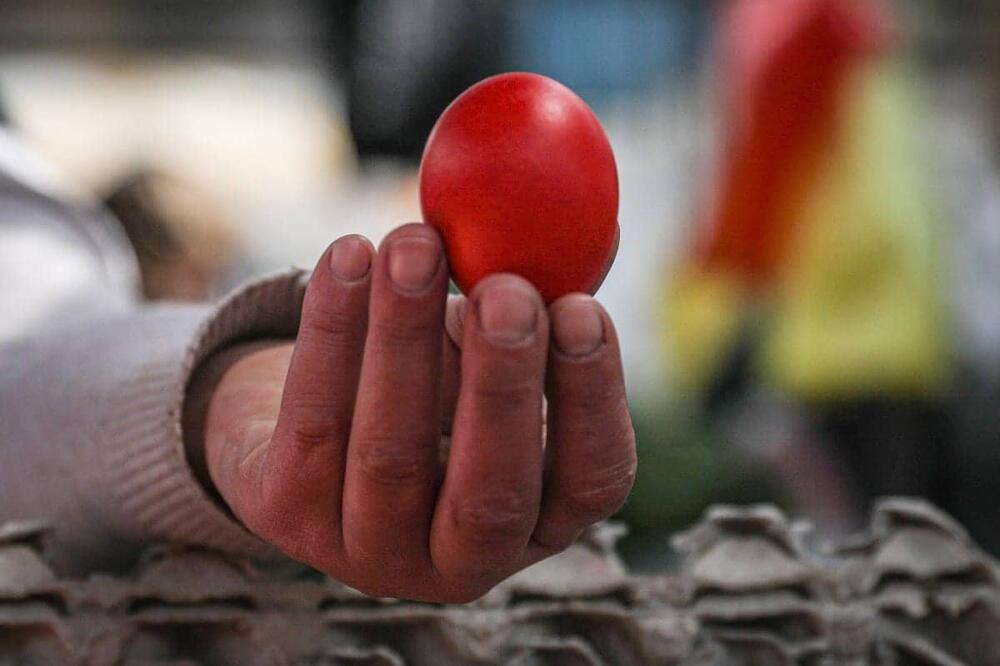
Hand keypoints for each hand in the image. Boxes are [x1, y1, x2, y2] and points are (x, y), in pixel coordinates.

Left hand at [184, 223, 635, 602]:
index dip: (593, 399)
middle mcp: (461, 561)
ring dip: (405, 339)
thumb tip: (592, 225)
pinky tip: (348, 253)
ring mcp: (371, 549)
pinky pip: (312, 419)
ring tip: (416, 243)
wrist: (320, 418)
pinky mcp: (291, 517)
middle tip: (507, 292)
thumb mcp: (490, 344)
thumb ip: (538, 298)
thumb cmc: (434, 375)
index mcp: (539, 520)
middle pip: (490, 495)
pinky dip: (331, 329)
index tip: (583, 309)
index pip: (590, 479)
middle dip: (501, 387)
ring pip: (391, 454)